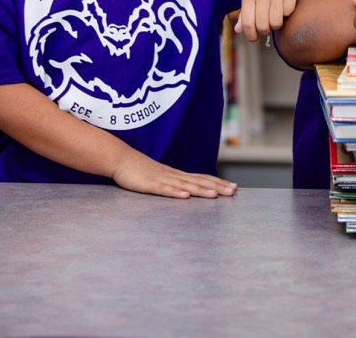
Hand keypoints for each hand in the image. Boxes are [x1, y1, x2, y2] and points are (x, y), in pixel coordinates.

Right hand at [111, 152, 236, 199]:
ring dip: (201, 190)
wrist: (121, 159)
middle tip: (233, 192)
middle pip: (199, 181)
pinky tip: (185, 196)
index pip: (202, 178)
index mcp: (177, 175)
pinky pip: (163, 189)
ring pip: (185, 185)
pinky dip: (175, 193)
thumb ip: (174, 183)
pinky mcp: (149, 184)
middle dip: (217, 187)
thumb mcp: (161, 177)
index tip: (234, 188)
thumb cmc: (140, 170)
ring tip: (215, 195)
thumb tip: (190, 190)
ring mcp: (162, 179)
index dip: (218, 183)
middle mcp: (173, 175)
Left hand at [235, 0, 303, 41]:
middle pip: (262, 25)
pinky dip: (287, 13)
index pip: (247, 22)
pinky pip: (289, 12)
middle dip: (265, 31)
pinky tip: (285, 6)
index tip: (254, 39)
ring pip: (276, 22)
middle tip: (267, 27)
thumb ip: (245, 12)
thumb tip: (238, 30)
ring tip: (276, 18)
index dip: (250, 35)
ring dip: (277, 24)